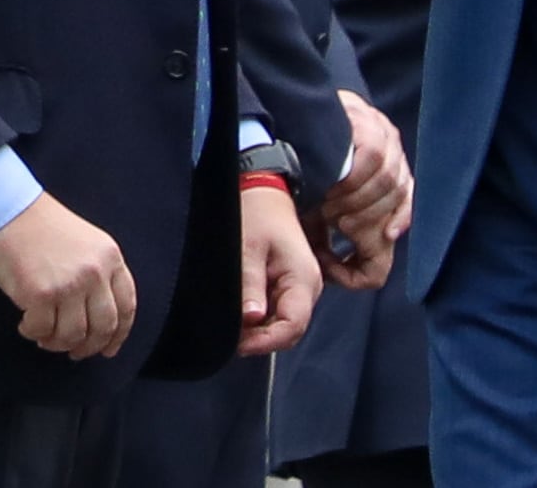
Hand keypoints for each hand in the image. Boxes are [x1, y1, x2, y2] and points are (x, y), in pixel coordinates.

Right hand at [0, 192, 136, 359]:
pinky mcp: (40, 294)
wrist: (5, 206)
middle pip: (103, 327)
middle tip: (75, 352)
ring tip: (45, 336)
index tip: (109, 347)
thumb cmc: (37, 221)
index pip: (126, 306)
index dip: (118, 334)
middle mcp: (94, 272)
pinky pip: (42, 330)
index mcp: (109, 256)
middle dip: (89, 347)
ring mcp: (68, 284)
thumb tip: (95, 314)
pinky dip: (34, 333)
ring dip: (57, 342)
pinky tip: (27, 324)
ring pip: (73, 336)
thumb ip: (98, 272)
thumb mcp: (84, 241)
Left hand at [238, 182, 321, 356]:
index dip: (265, 342)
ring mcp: (301, 288)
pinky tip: (240, 312)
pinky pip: (279, 313)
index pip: (292, 326)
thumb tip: (250, 319)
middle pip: (289, 331)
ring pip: (283, 325)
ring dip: (258, 330)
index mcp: (303, 278)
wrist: (263, 193)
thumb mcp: (247, 248)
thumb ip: (250, 284)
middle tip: (228, 335)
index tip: (237, 344)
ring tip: (230, 322)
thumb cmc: (256, 214)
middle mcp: (308, 287)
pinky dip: (259, 319)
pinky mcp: (291, 286)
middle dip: (260, 339)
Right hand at [319, 93, 413, 289]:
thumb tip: (351, 272)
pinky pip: (374, 158)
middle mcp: (394, 154)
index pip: (407, 205)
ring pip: (387, 182)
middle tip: (332, 222)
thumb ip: (349, 228)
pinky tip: (335, 184)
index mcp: (391, 174)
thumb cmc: (314, 165)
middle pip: (395, 199)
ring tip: (328, 206)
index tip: (379, 241)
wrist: (298, 114)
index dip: (397, 227)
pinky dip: (356, 179)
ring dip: (355, 202)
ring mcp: (385, 136)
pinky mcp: (371, 121)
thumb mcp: (331, 203)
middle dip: (363, 220)